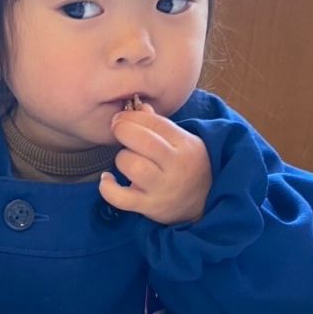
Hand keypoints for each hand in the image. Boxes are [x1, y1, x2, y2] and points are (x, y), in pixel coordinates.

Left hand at [100, 102, 210, 224]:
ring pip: (131, 166)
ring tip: (126, 159)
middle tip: (118, 131)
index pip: (156, 123)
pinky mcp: (149, 207)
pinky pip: (119, 198)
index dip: (132, 117)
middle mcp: (176, 166)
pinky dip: (107, 187)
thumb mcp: (182, 141)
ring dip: (121, 159)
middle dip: (123, 131)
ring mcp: (162, 188)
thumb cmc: (187, 165)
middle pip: (143, 142)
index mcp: (185, 145)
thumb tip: (137, 107)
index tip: (121, 118)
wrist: (205, 202)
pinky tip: (108, 179)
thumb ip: (158, 124)